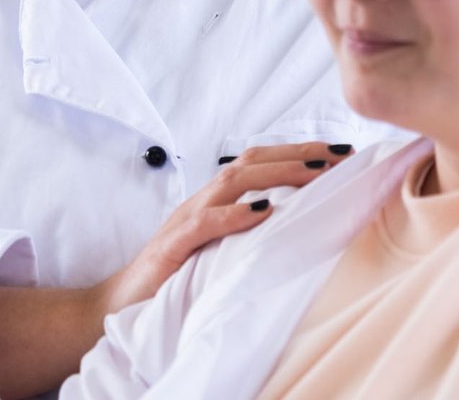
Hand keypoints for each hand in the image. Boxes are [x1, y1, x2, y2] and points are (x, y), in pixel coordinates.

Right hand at [93, 141, 354, 316]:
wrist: (119, 305)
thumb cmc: (172, 280)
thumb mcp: (217, 253)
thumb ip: (245, 236)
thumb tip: (296, 228)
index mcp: (213, 202)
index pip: (257, 163)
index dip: (296, 153)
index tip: (338, 153)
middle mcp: (200, 201)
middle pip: (250, 161)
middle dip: (297, 153)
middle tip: (339, 153)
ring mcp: (184, 220)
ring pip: (231, 180)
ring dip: (276, 174)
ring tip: (314, 174)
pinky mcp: (171, 247)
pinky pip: (204, 223)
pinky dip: (234, 214)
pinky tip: (262, 212)